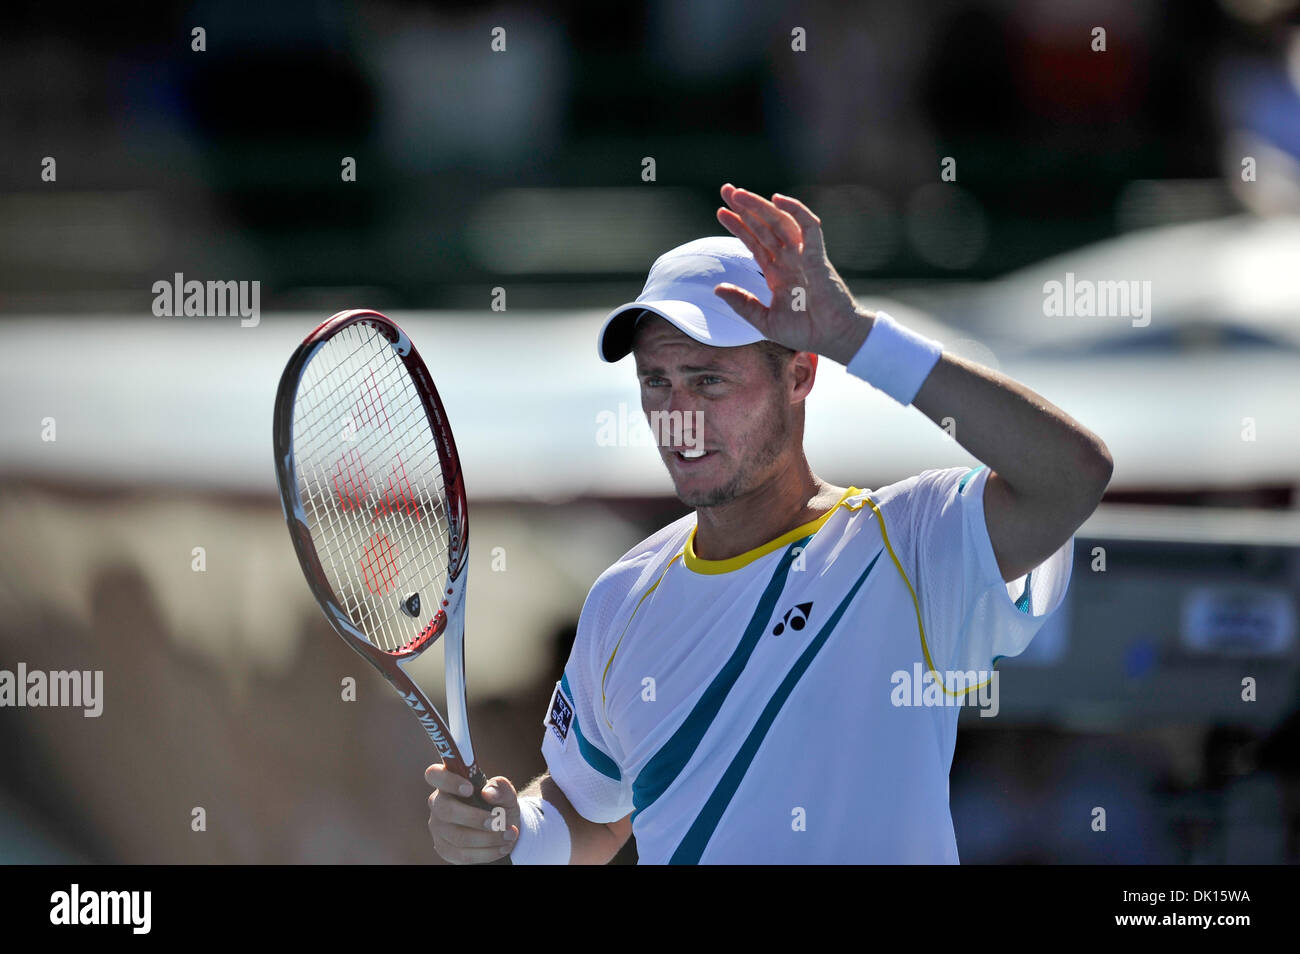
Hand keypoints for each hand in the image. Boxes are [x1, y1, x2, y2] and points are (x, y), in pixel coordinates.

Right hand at [426, 763, 518, 863]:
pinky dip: (487, 853)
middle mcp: (438, 803)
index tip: (470, 788)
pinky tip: (502, 847)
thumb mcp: (506, 794)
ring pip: (457, 837)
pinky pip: (462, 855)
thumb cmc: (499, 805)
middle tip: (498, 821)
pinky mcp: (444, 849)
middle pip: (445, 810)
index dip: (448, 781)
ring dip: (488, 838)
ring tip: (510, 834)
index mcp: (449, 783)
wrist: (502, 829)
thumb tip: (488, 793)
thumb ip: (500, 788)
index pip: (434, 774)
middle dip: (475, 818)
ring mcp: (438, 828)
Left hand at [714, 183, 872, 363]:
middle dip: (745, 208)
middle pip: (764, 226)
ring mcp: (803, 256)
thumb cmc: (805, 332)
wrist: (833, 339)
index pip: (755, 242)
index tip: (720, 212)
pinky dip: (796, 210)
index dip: (739, 226)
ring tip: (739, 193)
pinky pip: (809, 227)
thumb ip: (743, 304)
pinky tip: (778, 199)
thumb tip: (716, 288)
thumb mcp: (765, 321)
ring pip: (780, 222)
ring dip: (761, 206)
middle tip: (725, 189)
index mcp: (777, 273)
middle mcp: (789, 260)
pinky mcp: (818, 257)